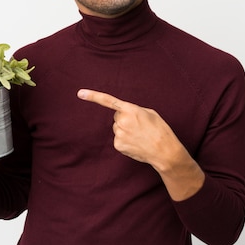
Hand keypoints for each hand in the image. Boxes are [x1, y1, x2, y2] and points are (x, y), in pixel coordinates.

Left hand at [77, 88, 204, 199]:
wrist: (164, 151)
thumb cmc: (160, 130)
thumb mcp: (149, 113)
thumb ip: (133, 110)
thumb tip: (123, 114)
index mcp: (130, 110)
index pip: (108, 101)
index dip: (93, 96)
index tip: (80, 93)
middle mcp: (122, 121)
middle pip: (117, 117)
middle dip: (126, 119)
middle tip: (140, 126)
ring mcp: (119, 134)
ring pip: (118, 128)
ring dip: (126, 130)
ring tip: (140, 135)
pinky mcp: (118, 145)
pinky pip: (119, 138)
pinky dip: (126, 140)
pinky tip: (136, 143)